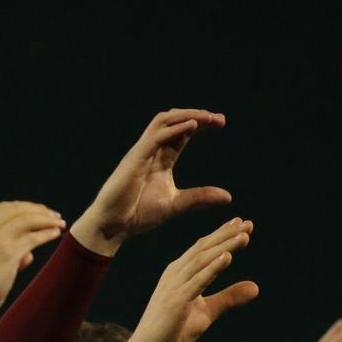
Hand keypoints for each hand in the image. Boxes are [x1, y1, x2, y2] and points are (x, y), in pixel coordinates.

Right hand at [0, 201, 66, 329]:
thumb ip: (3, 250)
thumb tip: (29, 253)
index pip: (3, 208)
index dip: (24, 207)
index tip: (40, 212)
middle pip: (17, 211)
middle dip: (39, 210)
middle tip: (55, 216)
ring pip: (27, 220)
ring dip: (46, 219)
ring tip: (60, 223)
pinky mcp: (7, 254)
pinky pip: (33, 238)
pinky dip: (47, 233)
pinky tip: (56, 234)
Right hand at [73, 109, 229, 255]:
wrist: (113, 226)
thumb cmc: (137, 215)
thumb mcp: (176, 204)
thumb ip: (200, 198)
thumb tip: (228, 197)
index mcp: (161, 159)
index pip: (182, 132)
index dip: (200, 123)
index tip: (220, 122)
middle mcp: (151, 151)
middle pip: (173, 119)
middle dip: (196, 114)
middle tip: (218, 119)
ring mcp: (141, 153)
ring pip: (163, 121)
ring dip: (186, 115)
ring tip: (206, 118)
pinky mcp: (134, 159)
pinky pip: (155, 137)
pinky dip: (174, 129)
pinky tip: (191, 126)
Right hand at [116, 218, 258, 341]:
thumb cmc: (174, 330)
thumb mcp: (207, 311)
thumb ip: (228, 297)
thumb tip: (256, 287)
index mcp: (180, 273)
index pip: (203, 249)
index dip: (222, 235)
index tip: (242, 224)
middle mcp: (175, 274)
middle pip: (203, 249)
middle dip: (225, 235)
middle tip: (247, 223)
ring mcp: (174, 287)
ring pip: (202, 260)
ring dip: (224, 246)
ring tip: (243, 236)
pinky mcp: (176, 301)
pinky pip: (198, 281)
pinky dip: (213, 268)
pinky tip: (227, 257)